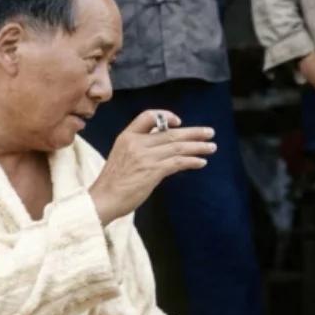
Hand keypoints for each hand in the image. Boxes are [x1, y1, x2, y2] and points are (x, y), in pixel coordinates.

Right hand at [89, 109, 215, 224]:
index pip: (148, 116)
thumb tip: (164, 149)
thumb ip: (140, 148)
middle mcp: (136, 143)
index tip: (178, 122)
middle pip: (170, 132)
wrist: (102, 199)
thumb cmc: (112, 182)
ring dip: (197, 146)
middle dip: (193, 132)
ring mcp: (145, 157)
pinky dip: (191, 161)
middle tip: (210, 132)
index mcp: (126, 136)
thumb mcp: (122, 156)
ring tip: (211, 147)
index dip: (165, 115)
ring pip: (177, 146)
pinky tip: (201, 162)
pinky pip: (177, 162)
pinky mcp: (152, 171)